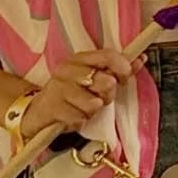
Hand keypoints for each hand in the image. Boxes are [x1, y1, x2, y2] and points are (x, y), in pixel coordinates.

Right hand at [17, 49, 139, 141]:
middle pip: (107, 82)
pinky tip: (71, 117)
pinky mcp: (52, 108)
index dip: (123, 68)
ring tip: (81, 108)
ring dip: (91, 111)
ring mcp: (58, 88)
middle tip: (96, 98)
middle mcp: (67, 70)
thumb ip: (116, 69)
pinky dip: (79, 121)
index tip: (125, 78)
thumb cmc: (70, 95)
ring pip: (94, 103)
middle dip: (107, 96)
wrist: (36, 112)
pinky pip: (80, 118)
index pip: (108, 56)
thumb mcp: (93, 79)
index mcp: (79, 59)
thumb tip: (141, 58)